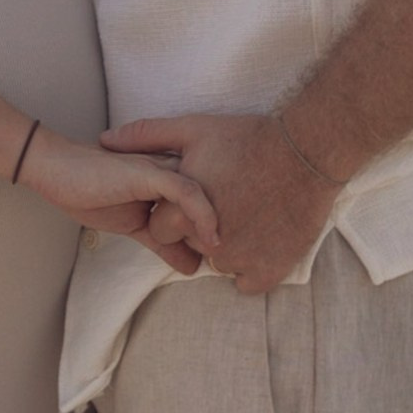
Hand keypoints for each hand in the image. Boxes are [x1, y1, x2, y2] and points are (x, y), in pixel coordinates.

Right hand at [18, 129, 219, 267]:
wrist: (56, 172)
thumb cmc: (89, 193)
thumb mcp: (135, 226)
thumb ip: (164, 242)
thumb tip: (190, 266)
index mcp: (170, 176)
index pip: (208, 198)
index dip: (221, 224)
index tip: (230, 253)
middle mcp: (171, 166)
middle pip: (216, 191)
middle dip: (231, 221)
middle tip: (235, 257)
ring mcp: (161, 167)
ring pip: (207, 190)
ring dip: (221, 221)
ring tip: (225, 252)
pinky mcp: (149, 172)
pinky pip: (186, 192)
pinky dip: (202, 215)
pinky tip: (211, 239)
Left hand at [101, 112, 338, 295]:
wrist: (307, 153)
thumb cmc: (247, 139)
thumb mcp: (193, 129)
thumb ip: (145, 136)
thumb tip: (105, 140)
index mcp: (184, 215)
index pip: (161, 229)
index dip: (173, 210)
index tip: (196, 192)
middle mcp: (210, 245)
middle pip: (190, 246)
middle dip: (197, 229)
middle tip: (224, 198)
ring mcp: (242, 262)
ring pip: (219, 263)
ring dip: (226, 246)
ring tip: (245, 212)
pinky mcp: (270, 270)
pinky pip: (247, 283)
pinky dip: (251, 267)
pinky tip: (258, 238)